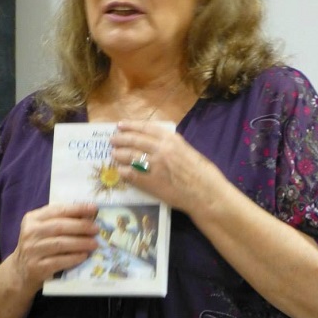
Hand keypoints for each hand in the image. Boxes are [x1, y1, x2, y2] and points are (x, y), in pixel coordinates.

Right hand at [8, 204, 98, 292]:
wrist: (20, 271)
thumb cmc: (39, 245)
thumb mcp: (44, 228)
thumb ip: (62, 219)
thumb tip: (90, 214)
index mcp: (32, 219)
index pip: (57, 210)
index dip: (77, 209)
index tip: (94, 209)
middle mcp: (30, 233)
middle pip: (59, 227)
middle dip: (81, 226)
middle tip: (97, 229)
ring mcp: (31, 251)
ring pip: (60, 244)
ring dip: (81, 243)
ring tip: (95, 243)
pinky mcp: (36, 267)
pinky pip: (59, 261)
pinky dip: (74, 258)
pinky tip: (84, 255)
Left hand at [110, 120, 225, 213]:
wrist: (205, 192)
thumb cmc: (202, 173)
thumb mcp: (188, 151)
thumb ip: (172, 146)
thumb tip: (157, 144)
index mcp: (172, 140)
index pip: (146, 128)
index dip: (131, 126)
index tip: (121, 125)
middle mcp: (161, 149)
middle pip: (135, 140)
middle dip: (121, 139)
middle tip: (112, 140)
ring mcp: (155, 165)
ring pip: (130, 156)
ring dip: (119, 154)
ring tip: (114, 155)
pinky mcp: (151, 182)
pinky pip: (131, 174)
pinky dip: (123, 171)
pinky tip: (119, 171)